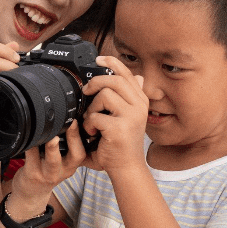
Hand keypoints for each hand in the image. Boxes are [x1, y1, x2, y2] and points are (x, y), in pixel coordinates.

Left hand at [8, 123, 85, 217]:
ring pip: (53, 160)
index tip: (75, 120)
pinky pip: (31, 157)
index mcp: (71, 165)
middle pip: (74, 156)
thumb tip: (64, 120)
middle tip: (70, 123)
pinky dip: (30, 145)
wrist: (31, 194)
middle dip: (73, 139)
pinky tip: (28, 135)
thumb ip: (64, 147)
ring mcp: (48, 174)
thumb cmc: (45, 172)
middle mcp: (63, 171)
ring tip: (51, 135)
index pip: (82, 152)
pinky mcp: (32, 175)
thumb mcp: (60, 164)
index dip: (80, 136)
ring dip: (52, 146)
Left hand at [80, 55, 147, 174]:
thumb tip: (138, 76)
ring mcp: (131, 117)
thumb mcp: (129, 116)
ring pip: (105, 95)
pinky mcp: (120, 128)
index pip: (128, 74)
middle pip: (114, 80)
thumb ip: (130, 97)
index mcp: (140, 101)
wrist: (127, 168)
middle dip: (95, 83)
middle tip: (86, 92)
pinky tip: (92, 134)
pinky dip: (89, 125)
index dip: (113, 63)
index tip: (98, 59)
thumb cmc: (123, 143)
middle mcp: (139, 106)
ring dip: (92, 108)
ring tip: (92, 121)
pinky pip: (96, 116)